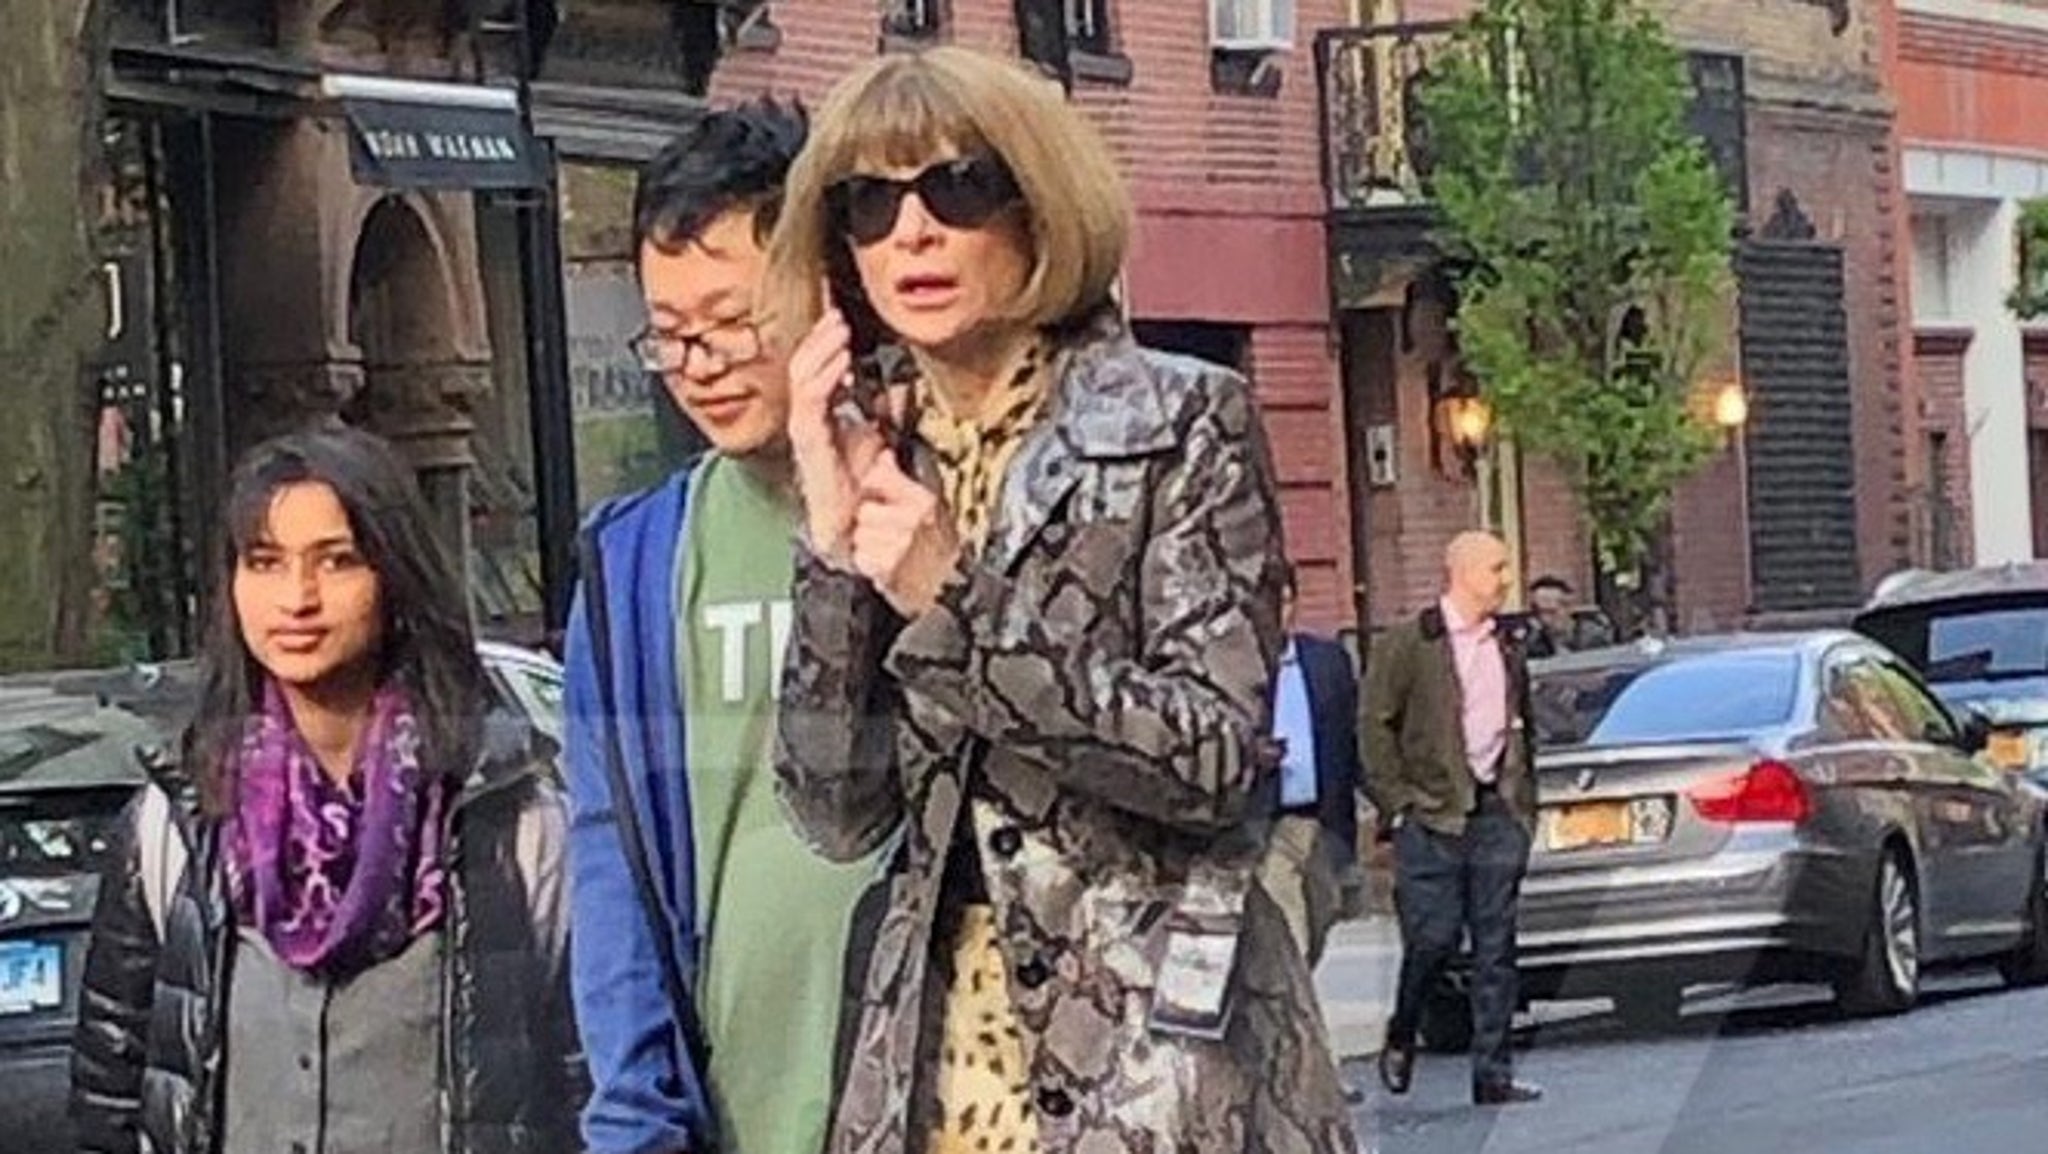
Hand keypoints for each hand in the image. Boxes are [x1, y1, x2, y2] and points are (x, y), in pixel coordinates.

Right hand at [787, 286, 887, 566]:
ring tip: (836, 333)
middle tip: (833, 318)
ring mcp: (814, 461)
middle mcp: (817, 451)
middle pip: (804, 387)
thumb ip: (884, 436)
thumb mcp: (892, 468)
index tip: (840, 326)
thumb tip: (892, 396)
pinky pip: (809, 419)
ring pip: (803, 398)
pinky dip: (820, 386)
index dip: (824, 357)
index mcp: (833, 446)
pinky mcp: (817, 472)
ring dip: (817, 360)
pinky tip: (836, 366)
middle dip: (817, 349)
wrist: (886, 566)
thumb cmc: (892, 524)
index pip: (819, 391)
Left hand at [849, 451, 961, 617]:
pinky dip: (869, 564)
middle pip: (864, 510)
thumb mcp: (927, 508)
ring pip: (860, 534)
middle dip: (869, 522)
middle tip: (886, 533)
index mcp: (924, 500)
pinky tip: (885, 566)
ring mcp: (902, 544)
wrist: (951, 594)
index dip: (872, 487)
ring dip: (868, 545)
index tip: (875, 497)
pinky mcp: (890, 568)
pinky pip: (862, 558)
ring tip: (887, 550)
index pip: (879, 476)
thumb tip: (882, 454)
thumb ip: (899, 480)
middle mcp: (915, 519)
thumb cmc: (937, 550)